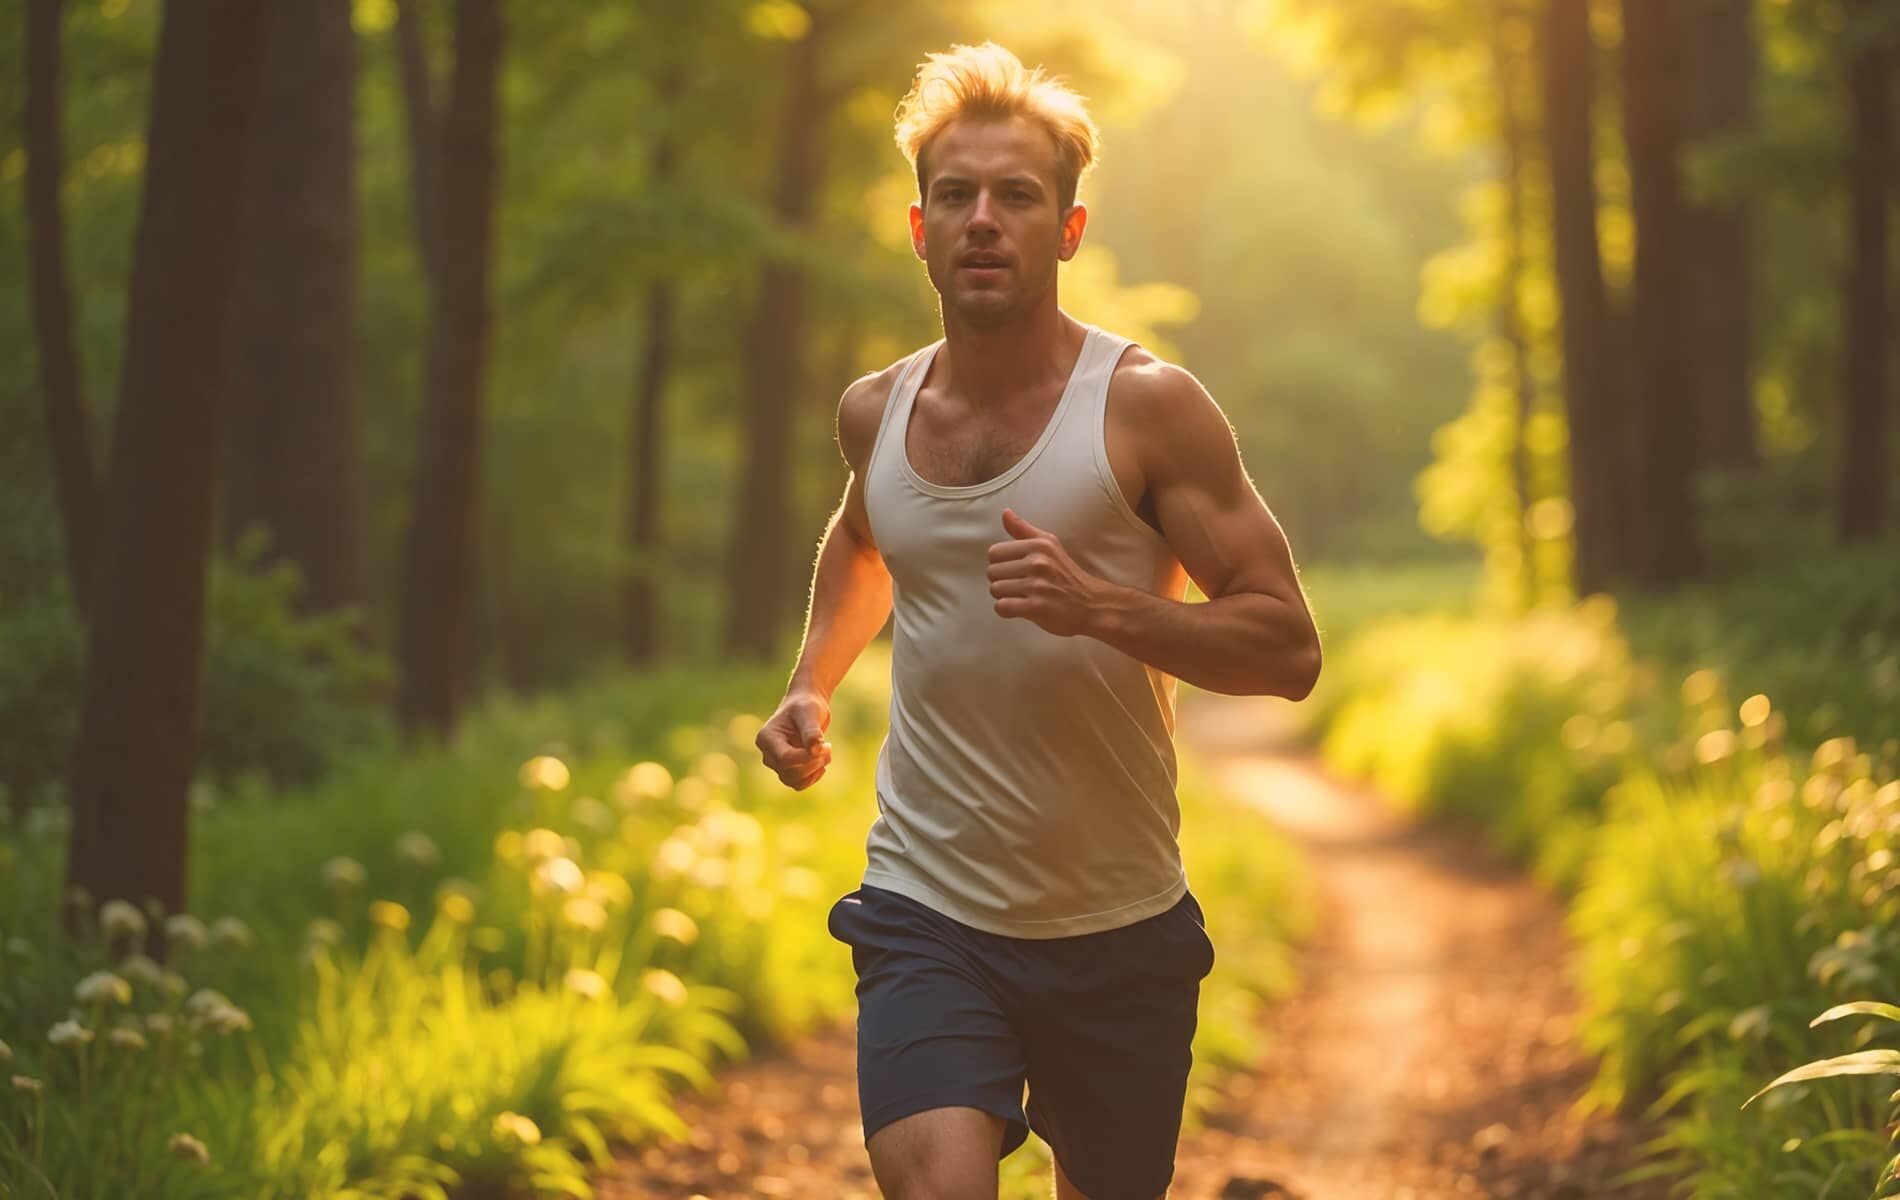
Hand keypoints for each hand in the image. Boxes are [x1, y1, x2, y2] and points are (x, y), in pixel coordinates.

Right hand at [756, 691, 832, 790]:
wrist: (807, 707)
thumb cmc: (806, 706)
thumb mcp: (810, 712)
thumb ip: (811, 730)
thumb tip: (815, 750)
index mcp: (766, 738)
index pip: (784, 758)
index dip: (806, 757)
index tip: (825, 745)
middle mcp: (767, 753)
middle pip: (789, 772)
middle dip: (813, 763)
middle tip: (828, 746)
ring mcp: (776, 764)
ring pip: (794, 781)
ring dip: (815, 771)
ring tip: (826, 751)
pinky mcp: (787, 770)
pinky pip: (799, 784)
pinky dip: (813, 776)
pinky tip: (822, 762)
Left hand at [987, 508, 1101, 637]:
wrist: (1092, 603)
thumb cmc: (1067, 575)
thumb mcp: (1049, 545)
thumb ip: (1024, 530)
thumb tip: (1005, 512)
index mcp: (1038, 545)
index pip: (994, 552)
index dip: (1000, 564)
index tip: (1015, 571)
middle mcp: (1038, 563)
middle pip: (992, 572)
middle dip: (1002, 581)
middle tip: (1020, 586)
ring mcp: (1037, 585)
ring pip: (995, 590)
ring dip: (1005, 597)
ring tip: (1022, 596)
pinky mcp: (1037, 607)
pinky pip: (1002, 607)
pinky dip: (1006, 611)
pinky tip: (1021, 608)